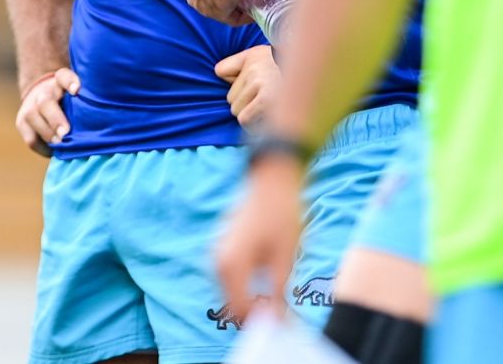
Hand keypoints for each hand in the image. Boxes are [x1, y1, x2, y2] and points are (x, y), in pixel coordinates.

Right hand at [15, 67, 79, 156]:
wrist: (42, 101)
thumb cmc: (71, 104)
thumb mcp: (79, 98)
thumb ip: (87, 105)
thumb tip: (106, 123)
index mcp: (60, 81)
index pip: (63, 76)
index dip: (69, 82)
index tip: (77, 91)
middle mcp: (44, 91)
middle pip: (45, 101)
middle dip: (55, 118)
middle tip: (65, 133)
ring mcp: (30, 106)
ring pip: (32, 116)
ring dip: (47, 133)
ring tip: (60, 144)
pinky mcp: (22, 122)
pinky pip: (30, 137)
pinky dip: (41, 147)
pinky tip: (53, 151)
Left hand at [215, 46, 280, 126]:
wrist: (318, 78)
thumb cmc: (288, 75)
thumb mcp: (259, 57)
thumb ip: (236, 64)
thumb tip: (217, 74)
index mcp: (252, 56)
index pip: (221, 71)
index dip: (236, 84)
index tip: (252, 88)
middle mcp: (254, 68)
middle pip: (230, 98)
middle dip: (244, 103)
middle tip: (265, 101)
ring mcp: (261, 84)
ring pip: (237, 111)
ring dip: (250, 115)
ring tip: (269, 111)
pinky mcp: (267, 100)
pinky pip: (245, 120)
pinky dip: (253, 125)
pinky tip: (268, 120)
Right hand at [216, 156, 304, 322]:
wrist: (271, 181)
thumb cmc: (281, 216)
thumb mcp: (285, 259)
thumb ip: (277, 294)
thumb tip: (277, 321)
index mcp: (231, 265)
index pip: (242, 310)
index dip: (263, 321)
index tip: (284, 322)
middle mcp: (217, 262)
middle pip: (233, 304)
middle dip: (255, 312)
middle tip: (281, 311)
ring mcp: (217, 254)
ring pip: (231, 292)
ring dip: (250, 299)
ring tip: (275, 297)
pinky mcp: (221, 249)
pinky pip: (230, 278)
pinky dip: (244, 287)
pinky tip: (265, 282)